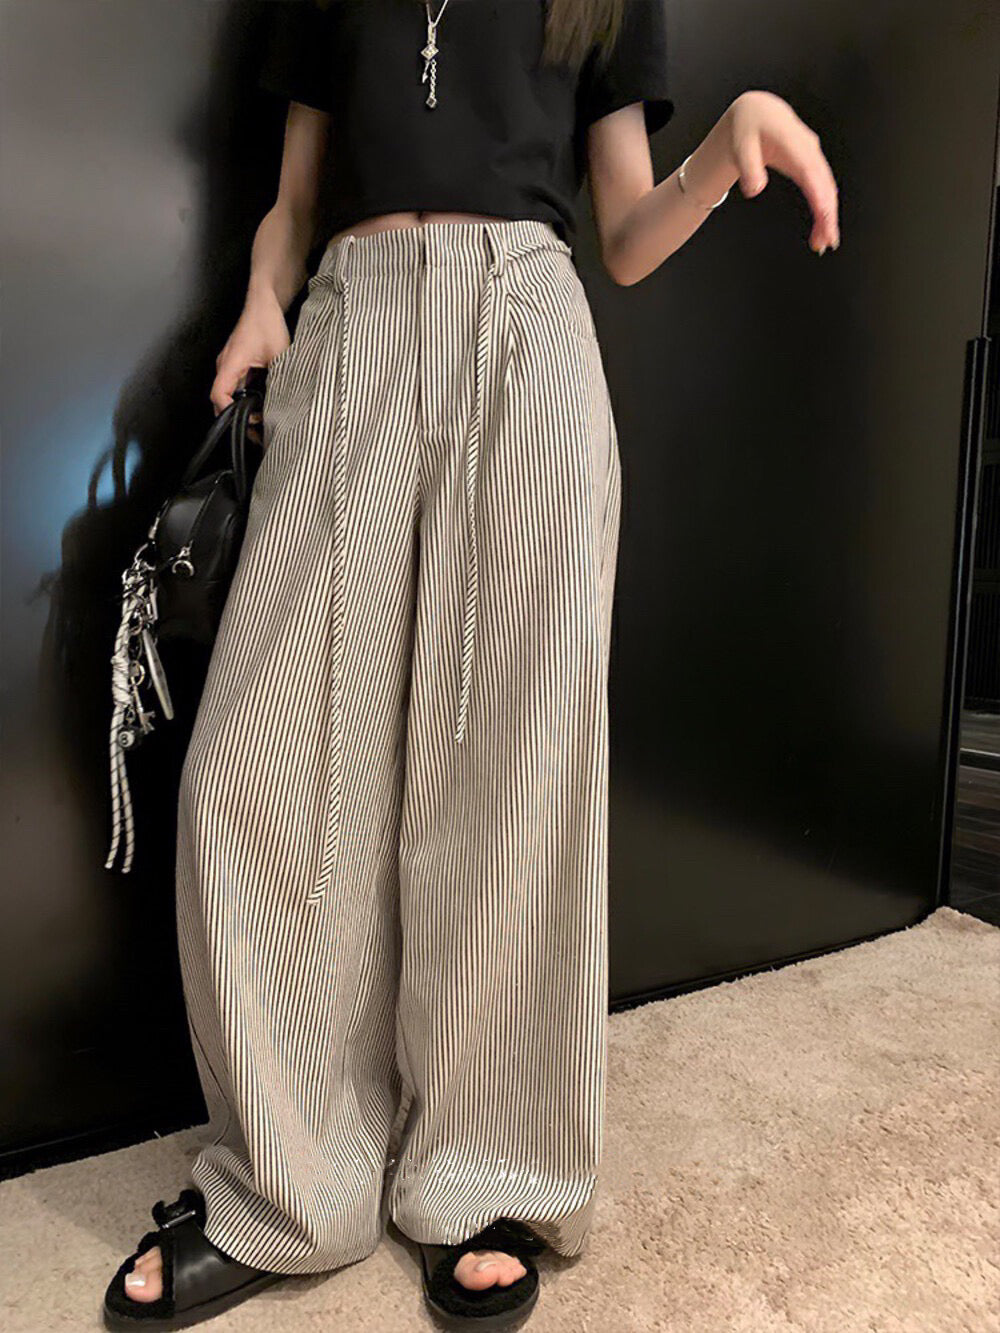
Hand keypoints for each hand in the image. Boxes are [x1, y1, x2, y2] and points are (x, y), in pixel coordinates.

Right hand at [211, 295, 290, 416]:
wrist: (264, 303)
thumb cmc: (267, 322)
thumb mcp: (279, 354)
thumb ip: (280, 377)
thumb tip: (285, 400)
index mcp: (230, 363)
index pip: (218, 395)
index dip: (228, 412)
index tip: (242, 424)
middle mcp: (225, 365)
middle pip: (221, 399)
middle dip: (235, 417)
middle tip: (255, 431)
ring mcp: (229, 365)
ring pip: (229, 394)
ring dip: (241, 408)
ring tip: (259, 421)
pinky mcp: (236, 364)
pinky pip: (236, 386)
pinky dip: (245, 398)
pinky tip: (260, 404)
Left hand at [725, 90, 839, 253]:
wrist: (757, 113)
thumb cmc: (748, 127)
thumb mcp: (741, 146)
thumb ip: (748, 168)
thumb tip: (754, 191)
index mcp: (793, 143)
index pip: (810, 172)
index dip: (820, 194)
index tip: (825, 216)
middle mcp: (808, 149)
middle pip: (824, 184)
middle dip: (828, 214)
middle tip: (826, 242)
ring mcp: (813, 156)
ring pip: (826, 188)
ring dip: (828, 215)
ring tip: (824, 242)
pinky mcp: (812, 164)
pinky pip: (822, 188)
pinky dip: (824, 208)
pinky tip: (822, 226)